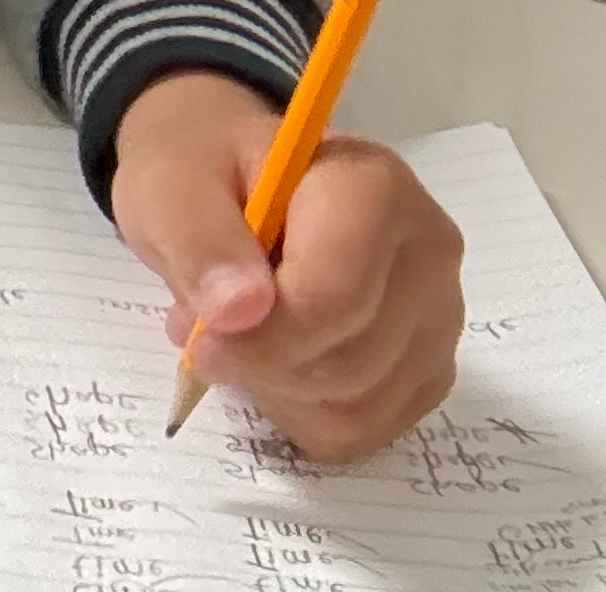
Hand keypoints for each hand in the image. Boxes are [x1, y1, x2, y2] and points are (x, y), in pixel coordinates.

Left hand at [108, 69, 465, 461]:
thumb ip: (197, 239)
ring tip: (241, 333)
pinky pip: (365, 429)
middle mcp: (426, 251)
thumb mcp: (169, 186)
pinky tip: (275, 361)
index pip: (333, 299)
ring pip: (358, 407)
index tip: (199, 332)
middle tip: (206, 327)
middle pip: (348, 363)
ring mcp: (437, 315)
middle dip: (261, 363)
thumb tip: (239, 310)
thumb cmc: (203, 176)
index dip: (257, 337)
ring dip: (277, 391)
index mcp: (373, 187)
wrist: (229, 181)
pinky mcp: (427, 366)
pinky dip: (303, 413)